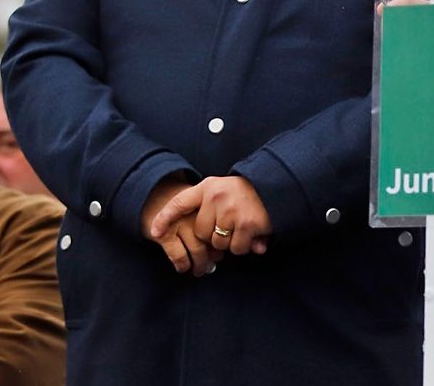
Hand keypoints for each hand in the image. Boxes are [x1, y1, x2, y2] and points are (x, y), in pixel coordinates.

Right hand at [140, 177, 223, 275]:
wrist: (151, 198)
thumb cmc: (179, 210)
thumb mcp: (197, 209)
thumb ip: (210, 225)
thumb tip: (219, 255)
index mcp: (207, 206)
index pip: (220, 229)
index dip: (221, 245)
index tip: (219, 256)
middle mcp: (195, 214)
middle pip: (211, 240)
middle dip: (211, 257)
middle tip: (209, 267)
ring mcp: (179, 223)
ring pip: (197, 249)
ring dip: (199, 264)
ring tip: (199, 271)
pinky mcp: (164, 234)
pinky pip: (179, 255)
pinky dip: (183, 264)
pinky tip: (183, 268)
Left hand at [150, 175, 272, 256]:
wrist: (279, 185)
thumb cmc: (249, 192)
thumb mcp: (225, 190)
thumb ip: (206, 210)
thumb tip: (186, 235)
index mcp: (209, 187)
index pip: (180, 203)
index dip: (165, 218)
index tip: (154, 231)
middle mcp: (217, 197)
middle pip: (201, 232)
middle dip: (215, 235)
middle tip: (232, 224)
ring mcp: (232, 210)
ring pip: (218, 243)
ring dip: (231, 242)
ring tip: (245, 226)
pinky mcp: (247, 224)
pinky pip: (235, 248)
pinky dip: (245, 246)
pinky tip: (254, 233)